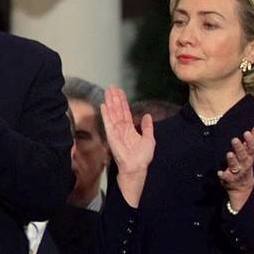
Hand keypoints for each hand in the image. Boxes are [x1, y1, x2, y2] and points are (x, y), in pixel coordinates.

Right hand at [100, 85, 154, 206]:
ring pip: (112, 113)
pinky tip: (103, 106)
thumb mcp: (149, 139)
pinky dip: (106, 114)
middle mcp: (121, 128)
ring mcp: (116, 131)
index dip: (122, 101)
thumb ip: (148, 127)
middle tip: (111, 86)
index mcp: (130, 128)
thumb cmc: (142, 157)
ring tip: (107, 91)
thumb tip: (148, 116)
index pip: (125, 111)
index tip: (119, 92)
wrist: (136, 167)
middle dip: (114, 98)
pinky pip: (108, 123)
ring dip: (110, 102)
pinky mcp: (112, 135)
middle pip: (117, 109)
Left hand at [218, 122, 253, 210]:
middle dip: (239, 148)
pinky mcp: (230, 180)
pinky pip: (227, 178)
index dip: (250, 140)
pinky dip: (224, 175)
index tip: (247, 132)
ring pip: (236, 166)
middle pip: (243, 155)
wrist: (244, 186)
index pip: (252, 147)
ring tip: (229, 153)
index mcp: (249, 156)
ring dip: (232, 160)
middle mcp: (245, 163)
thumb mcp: (251, 152)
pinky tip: (220, 172)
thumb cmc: (246, 164)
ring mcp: (238, 172)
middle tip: (234, 139)